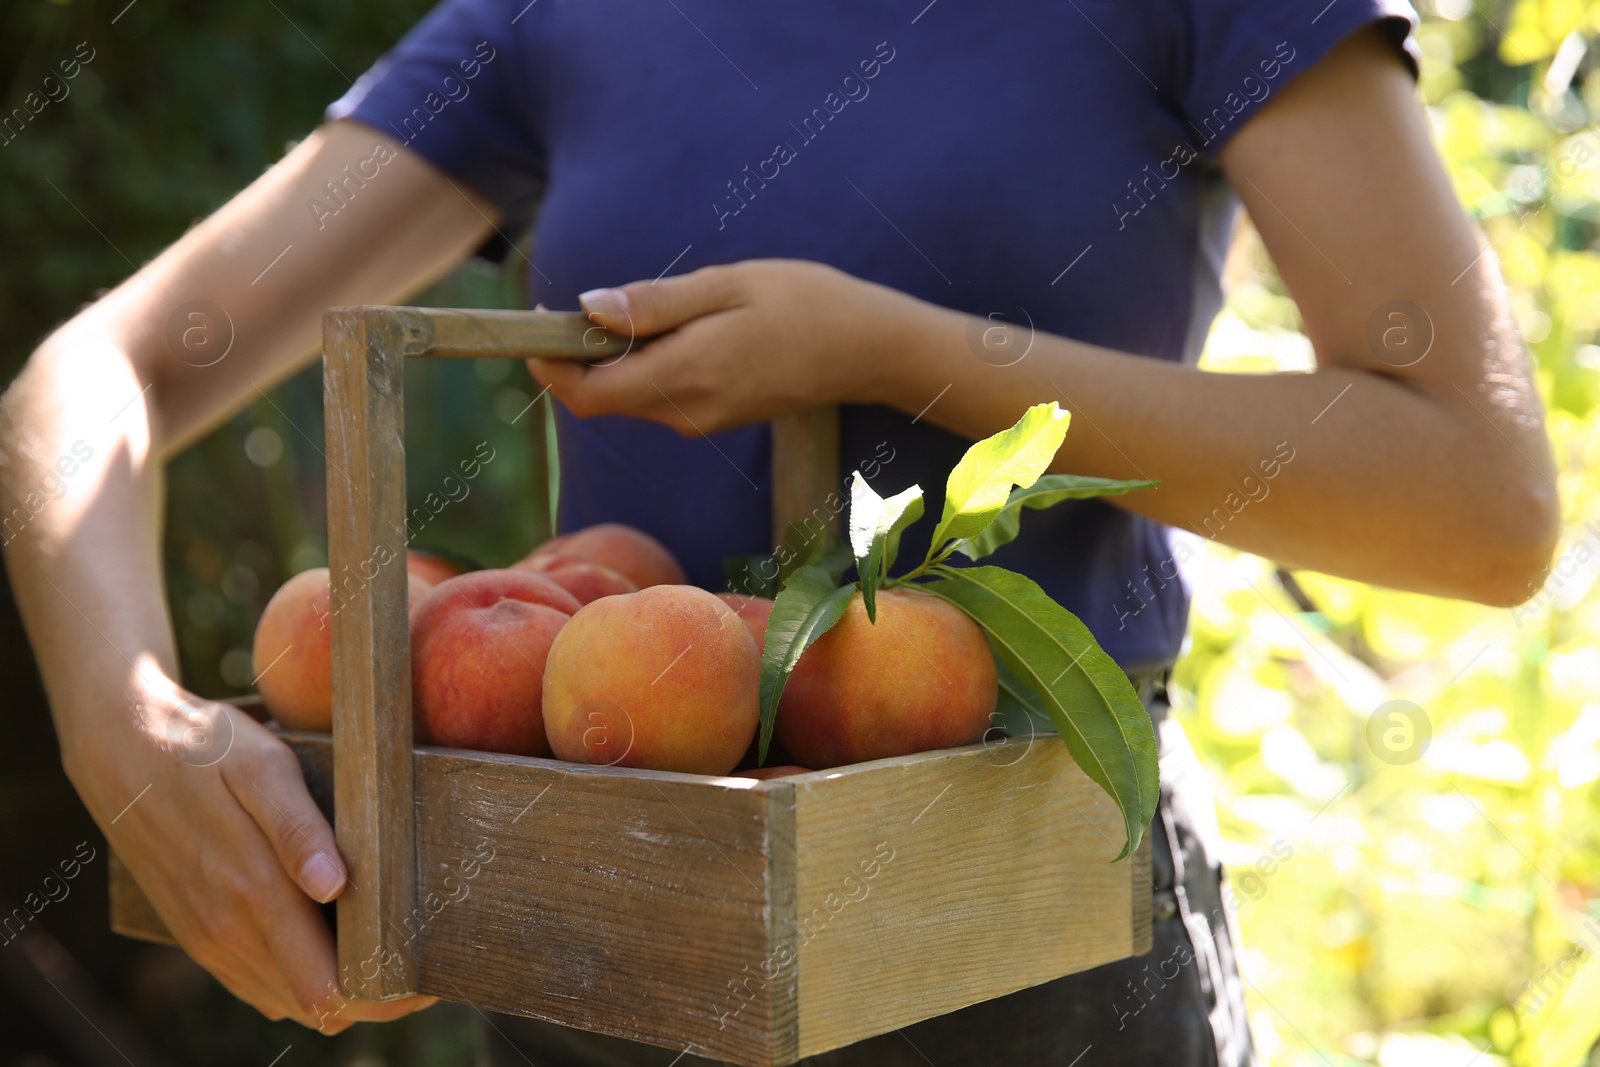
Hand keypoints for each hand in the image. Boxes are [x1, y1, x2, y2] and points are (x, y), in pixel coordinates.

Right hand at [67, 670, 436, 1031]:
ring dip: (336, 989)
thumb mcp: (262, 767)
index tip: (426, 972)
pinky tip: (326, 941)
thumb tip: (336, 886)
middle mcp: (227, 932)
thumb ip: (299, 829)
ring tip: (383, 947)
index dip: (385, 995)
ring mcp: (207, 939)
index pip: (330, 989)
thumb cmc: (204, 749)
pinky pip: (256, 984)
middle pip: (317, 1006)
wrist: (120, 749)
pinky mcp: (196, 934)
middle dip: (374, 995)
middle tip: (419, 958)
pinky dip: (297, 979)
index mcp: (252, 894)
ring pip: (286, 1001)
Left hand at [528, 259, 928, 434]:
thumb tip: (585, 308)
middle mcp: (685, 412)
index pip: (586, 393)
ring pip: (628, 395)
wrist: (867, 349)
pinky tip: (679, 328)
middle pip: (600, 397)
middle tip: (589, 303)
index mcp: (684, 376)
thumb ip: (653, 304)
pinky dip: (647, 364)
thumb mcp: (726, 287)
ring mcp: (700, 420)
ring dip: (616, 358)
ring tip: (650, 308)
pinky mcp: (713, 418)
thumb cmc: (803, 304)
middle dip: (579, 356)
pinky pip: (658, 394)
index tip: (538, 322)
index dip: (550, 363)